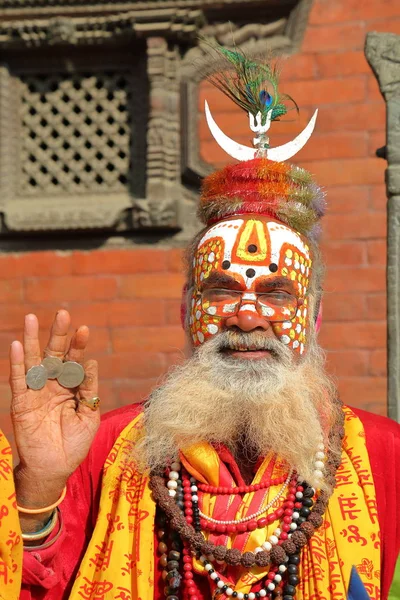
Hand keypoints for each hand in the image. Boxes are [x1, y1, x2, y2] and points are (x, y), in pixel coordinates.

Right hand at [10, 310, 99, 517]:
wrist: (55, 468)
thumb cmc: (75, 443)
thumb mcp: (89, 415)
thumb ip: (89, 390)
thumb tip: (91, 362)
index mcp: (71, 387)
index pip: (75, 361)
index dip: (79, 346)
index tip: (84, 329)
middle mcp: (53, 385)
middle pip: (54, 354)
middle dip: (58, 334)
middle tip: (62, 314)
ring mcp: (36, 392)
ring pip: (33, 361)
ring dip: (32, 340)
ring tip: (32, 318)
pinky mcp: (22, 403)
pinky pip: (18, 381)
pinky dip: (17, 363)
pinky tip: (18, 345)